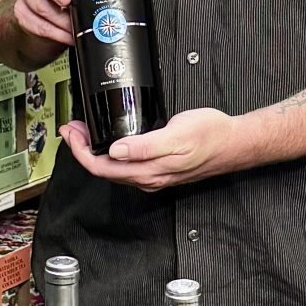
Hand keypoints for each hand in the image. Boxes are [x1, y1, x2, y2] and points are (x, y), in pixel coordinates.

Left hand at [60, 108, 251, 191]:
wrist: (234, 143)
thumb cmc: (211, 136)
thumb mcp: (177, 135)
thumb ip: (144, 146)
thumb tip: (116, 151)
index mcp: (148, 171)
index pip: (101, 167)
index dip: (80, 151)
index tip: (71, 133)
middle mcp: (147, 178)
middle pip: (103, 169)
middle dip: (82, 149)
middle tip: (71, 128)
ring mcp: (153, 175)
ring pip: (114, 168)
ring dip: (95, 151)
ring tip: (84, 131)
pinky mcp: (159, 168)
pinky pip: (126, 165)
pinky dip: (110, 152)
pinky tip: (110, 140)